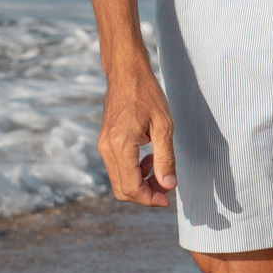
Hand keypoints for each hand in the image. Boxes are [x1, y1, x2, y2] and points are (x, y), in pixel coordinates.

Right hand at [98, 64, 176, 206]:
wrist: (126, 72)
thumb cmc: (146, 93)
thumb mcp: (164, 125)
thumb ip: (165, 158)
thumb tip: (168, 185)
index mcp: (121, 146)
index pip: (131, 188)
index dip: (151, 199)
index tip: (168, 199)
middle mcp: (107, 149)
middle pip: (122, 190)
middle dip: (145, 194)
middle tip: (166, 186)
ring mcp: (103, 145)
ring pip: (119, 181)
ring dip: (140, 183)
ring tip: (159, 167)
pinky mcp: (105, 142)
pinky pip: (117, 168)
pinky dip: (133, 171)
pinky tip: (148, 157)